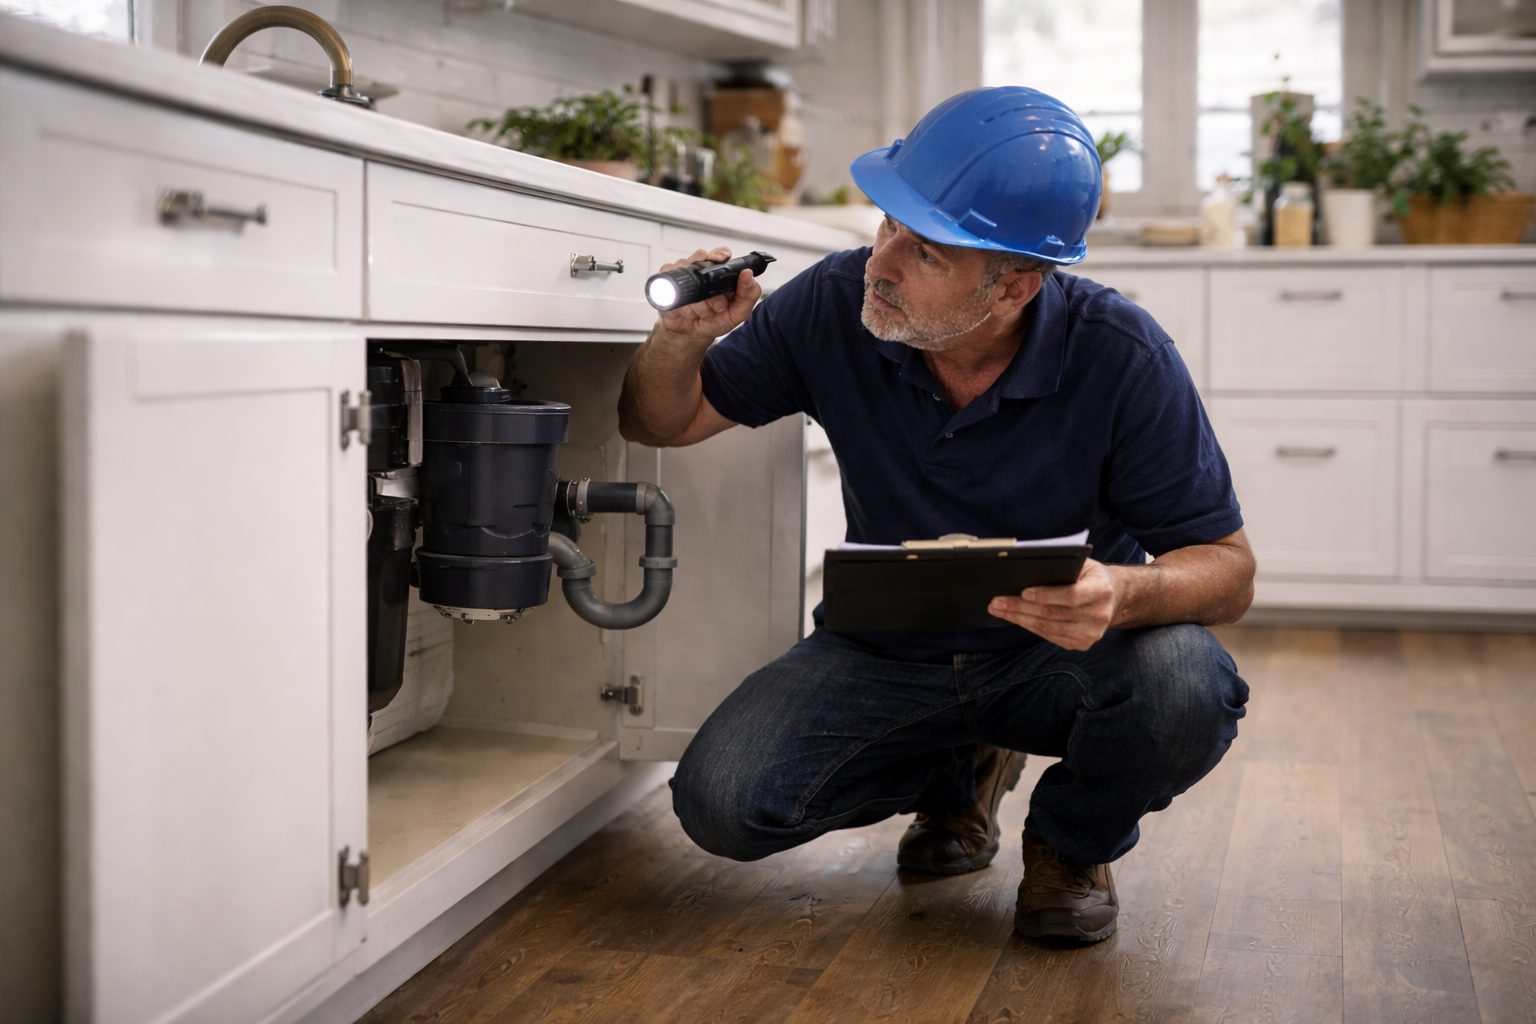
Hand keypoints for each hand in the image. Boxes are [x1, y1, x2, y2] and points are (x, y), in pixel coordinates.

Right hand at [655, 247, 762, 340]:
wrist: (691, 335)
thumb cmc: (715, 320)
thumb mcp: (737, 312)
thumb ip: (748, 295)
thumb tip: (748, 274)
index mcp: (719, 271)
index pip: (719, 253)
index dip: (719, 254)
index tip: (722, 260)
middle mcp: (700, 268)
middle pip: (702, 263)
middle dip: (712, 292)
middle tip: (718, 307)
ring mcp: (682, 273)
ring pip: (690, 279)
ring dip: (699, 303)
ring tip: (702, 313)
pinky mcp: (666, 281)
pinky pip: (674, 287)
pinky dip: (684, 305)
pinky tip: (688, 312)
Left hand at [988, 559, 1119, 650]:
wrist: (1113, 599)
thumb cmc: (1090, 577)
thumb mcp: (1083, 565)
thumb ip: (1062, 566)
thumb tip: (1026, 569)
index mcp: (1101, 590)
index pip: (1071, 595)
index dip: (1046, 595)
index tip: (1024, 592)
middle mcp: (1099, 615)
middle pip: (1054, 614)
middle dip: (1021, 607)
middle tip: (997, 601)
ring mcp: (1091, 633)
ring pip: (1048, 628)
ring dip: (1019, 619)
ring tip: (999, 610)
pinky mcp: (1082, 644)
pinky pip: (1050, 636)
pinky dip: (1030, 627)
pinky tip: (1015, 619)